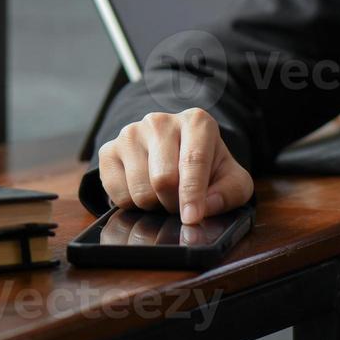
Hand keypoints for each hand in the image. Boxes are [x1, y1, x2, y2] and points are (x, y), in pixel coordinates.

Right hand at [97, 108, 254, 224]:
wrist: (174, 153)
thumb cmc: (206, 166)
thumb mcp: (231, 178)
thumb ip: (230, 192)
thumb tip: (206, 206)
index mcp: (196, 122)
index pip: (193, 160)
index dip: (192, 194)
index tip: (192, 218)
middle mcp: (160, 122)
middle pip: (163, 178)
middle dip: (174, 203)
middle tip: (180, 205)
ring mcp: (131, 133)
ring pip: (139, 190)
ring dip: (154, 205)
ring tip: (164, 195)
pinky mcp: (109, 150)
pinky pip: (117, 193)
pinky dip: (132, 204)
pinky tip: (144, 190)